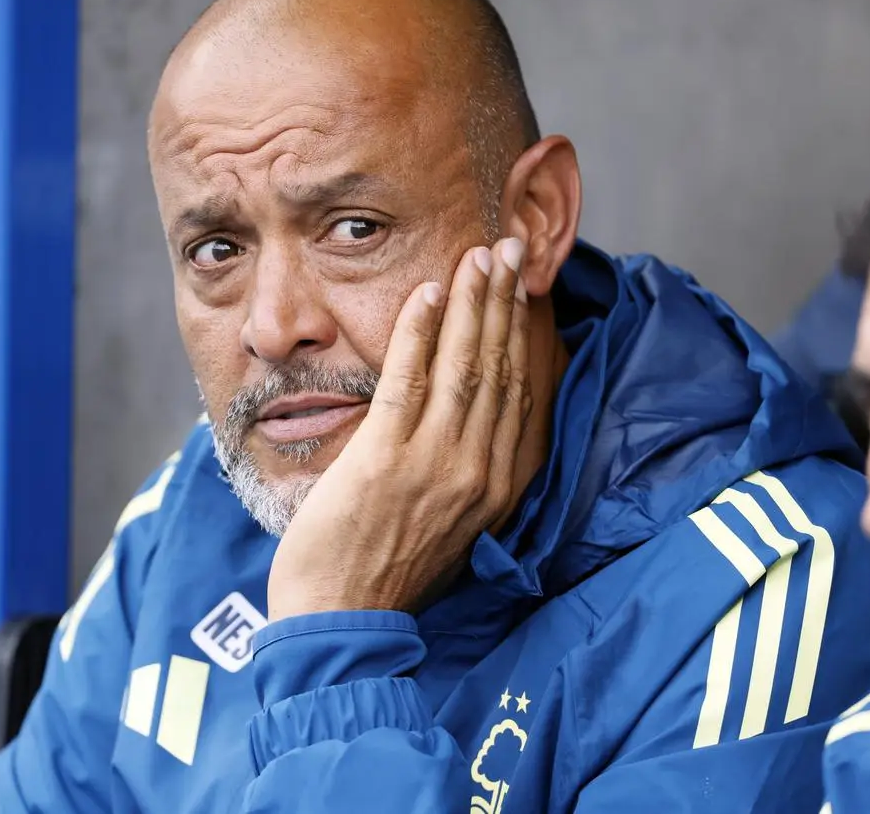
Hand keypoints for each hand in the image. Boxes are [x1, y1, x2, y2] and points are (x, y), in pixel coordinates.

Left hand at [267, 237, 531, 620]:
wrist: (342, 621)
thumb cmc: (386, 570)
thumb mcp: (450, 522)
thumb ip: (466, 471)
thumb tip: (470, 419)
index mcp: (498, 487)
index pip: (523, 393)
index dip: (527, 334)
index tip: (527, 288)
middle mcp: (479, 472)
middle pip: (501, 369)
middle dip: (507, 303)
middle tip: (511, 248)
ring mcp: (436, 465)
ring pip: (465, 367)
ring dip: (473, 304)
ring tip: (479, 256)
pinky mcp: (387, 460)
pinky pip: (411, 382)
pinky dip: (421, 332)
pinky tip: (428, 292)